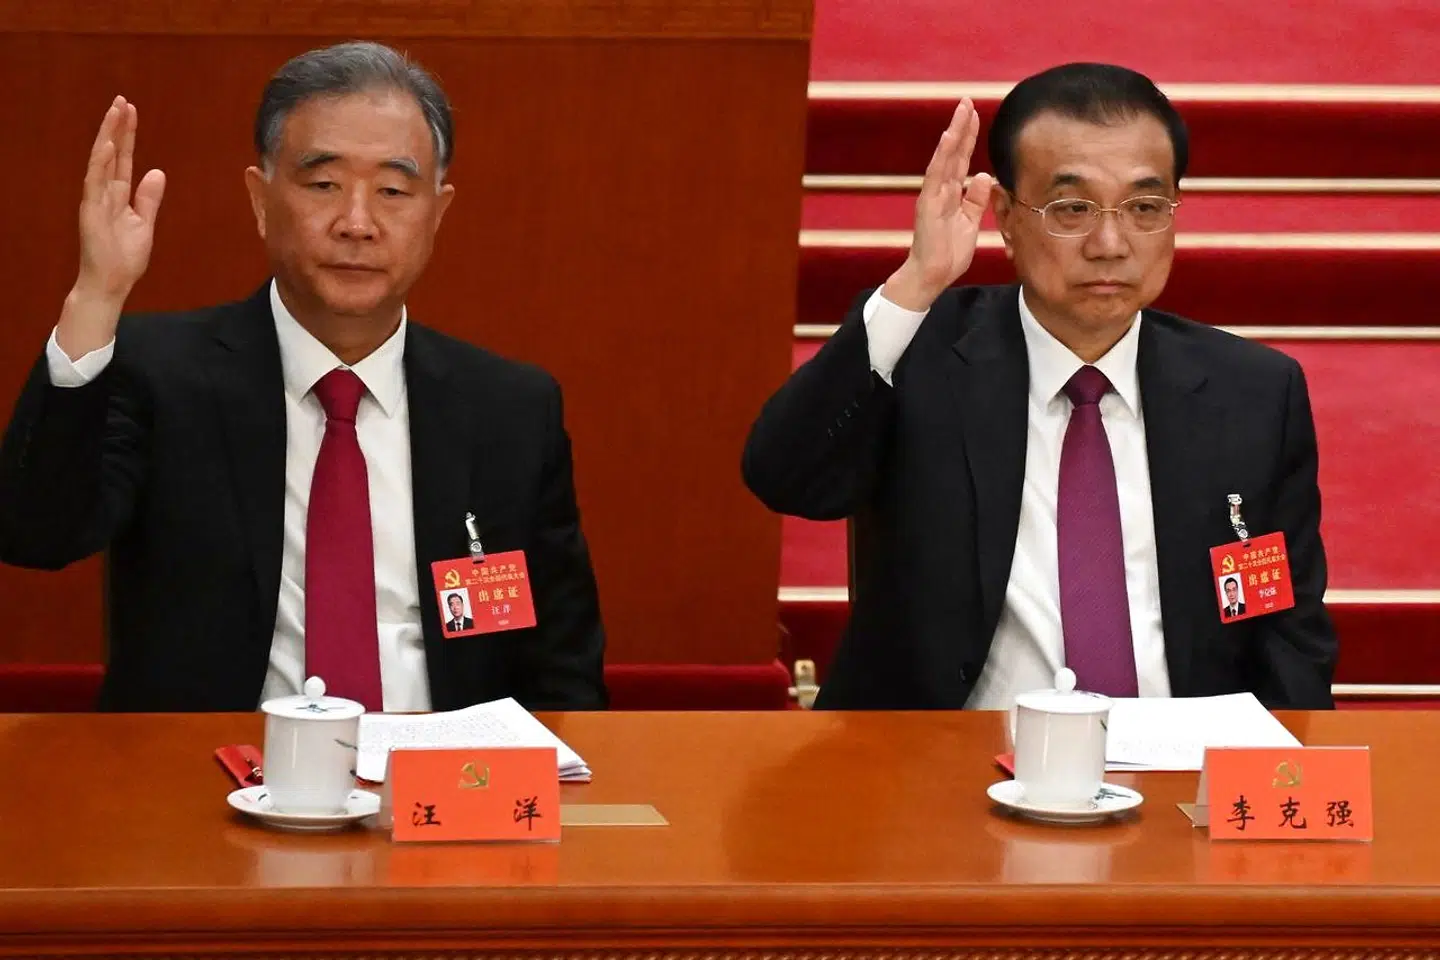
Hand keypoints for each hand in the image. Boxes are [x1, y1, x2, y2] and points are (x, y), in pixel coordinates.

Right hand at [75, 96, 165, 302]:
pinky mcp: (91, 211)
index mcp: (119, 194)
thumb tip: (157, 172)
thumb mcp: (144, 223)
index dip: (128, 135)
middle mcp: (105, 192)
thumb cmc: (125, 257)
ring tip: (115, 111)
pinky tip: (109, 145)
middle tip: (122, 100)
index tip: (132, 111)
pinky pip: (95, 182)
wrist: (112, 282)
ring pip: (102, 160)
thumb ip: (149, 198)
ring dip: (108, 135)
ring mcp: (96, 199)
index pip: (125, 158)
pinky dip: (102, 163)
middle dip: (116, 126)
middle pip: (112, 153)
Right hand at [882, 99, 993, 311]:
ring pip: (944, 158)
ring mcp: (933, 195)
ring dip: (953, 133)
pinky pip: (936, 175)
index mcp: (950, 194)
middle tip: (967, 101)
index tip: (975, 116)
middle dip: (961, 127)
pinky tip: (950, 137)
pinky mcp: (928, 204)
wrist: (932, 276)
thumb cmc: (948, 254)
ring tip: (962, 110)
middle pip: (953, 153)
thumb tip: (982, 175)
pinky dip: (943, 155)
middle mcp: (940, 190)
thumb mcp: (970, 223)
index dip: (968, 138)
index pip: (960, 160)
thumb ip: (975, 200)